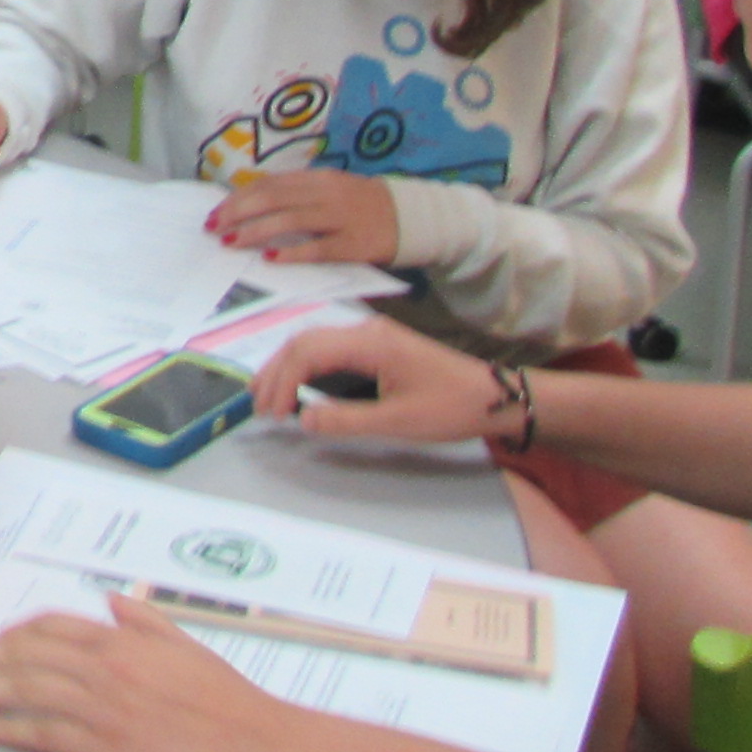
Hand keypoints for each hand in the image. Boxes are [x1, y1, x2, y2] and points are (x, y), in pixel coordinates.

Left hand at [0, 593, 299, 751]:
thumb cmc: (226, 696)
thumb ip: (144, 620)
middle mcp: (106, 669)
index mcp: (123, 640)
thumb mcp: (186, 642)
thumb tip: (113, 603)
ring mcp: (103, 710)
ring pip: (27, 692)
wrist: (256, 745)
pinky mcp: (107, 751)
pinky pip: (46, 735)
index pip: (50, 627)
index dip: (14, 634)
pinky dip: (11, 729)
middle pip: (26, 657)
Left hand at [208, 166, 402, 264]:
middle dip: (239, 213)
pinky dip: (292, 253)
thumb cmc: (359, 205)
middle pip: (273, 199)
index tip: (216, 213)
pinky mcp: (354, 243)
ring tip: (232, 242)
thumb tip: (250, 204)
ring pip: (291, 221)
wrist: (409, 217)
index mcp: (316, 178)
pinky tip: (270, 259)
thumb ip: (295, 195)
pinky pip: (319, 248)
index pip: (268, 184)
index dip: (238, 198)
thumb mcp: (327, 190)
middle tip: (215, 229)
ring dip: (256, 231)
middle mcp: (326, 193)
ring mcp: (341, 217)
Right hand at [250, 311, 506, 442]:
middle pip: (303, 340)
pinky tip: (297, 385)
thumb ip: (347, 420)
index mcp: (370, 342)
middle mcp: (365, 330)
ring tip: (266, 396)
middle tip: (257, 407)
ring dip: (286, 367)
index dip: (282, 381)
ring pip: (313, 342)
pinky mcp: (376, 346)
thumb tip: (303, 420)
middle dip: (275, 372)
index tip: (271, 414)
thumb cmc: (450, 407)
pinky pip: (329, 349)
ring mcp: (371, 336)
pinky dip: (305, 366)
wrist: (493, 396)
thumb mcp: (399, 421)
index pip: (308, 352)